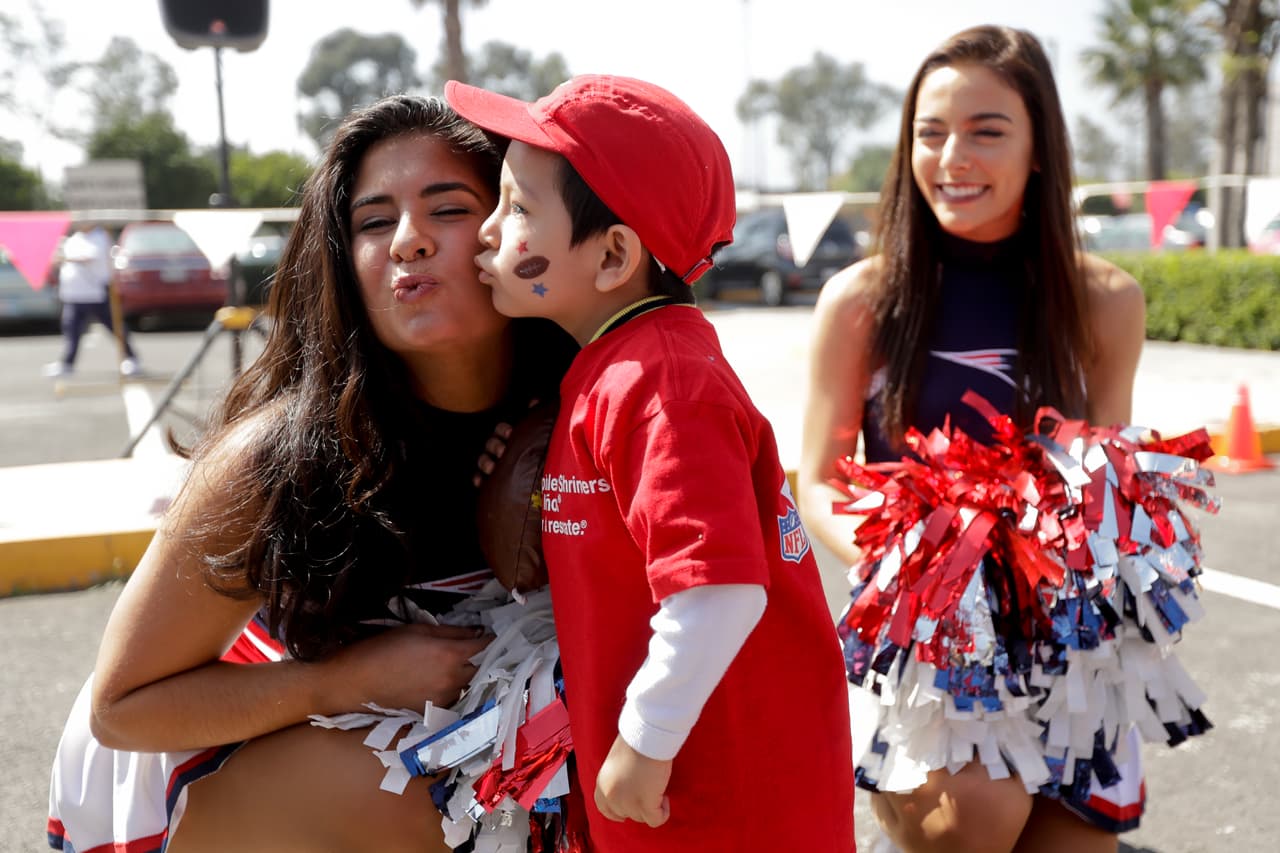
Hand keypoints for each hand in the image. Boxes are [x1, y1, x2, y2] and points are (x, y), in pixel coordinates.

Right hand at [323, 623, 491, 711]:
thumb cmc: (382, 649)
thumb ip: (451, 632)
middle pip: (482, 669)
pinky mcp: (432, 712)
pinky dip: (455, 689)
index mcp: (449, 655)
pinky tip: (447, 681)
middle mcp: (452, 680)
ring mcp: (443, 699)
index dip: (493, 640)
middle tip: (484, 650)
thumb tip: (478, 633)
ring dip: (472, 676)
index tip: (496, 634)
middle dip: (486, 659)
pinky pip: (454, 698)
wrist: (354, 683)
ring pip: (469, 686)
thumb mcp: (417, 630)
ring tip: (465, 665)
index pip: (486, 647)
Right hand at [472, 398, 542, 486]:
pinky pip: (478, 478)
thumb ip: (534, 417)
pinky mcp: (488, 480)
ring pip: (483, 459)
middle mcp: (497, 448)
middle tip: (502, 451)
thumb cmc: (532, 450)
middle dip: (495, 446)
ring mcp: (491, 463)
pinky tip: (480, 482)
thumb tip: (535, 402)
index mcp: (508, 437)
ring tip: (492, 468)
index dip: (503, 430)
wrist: (532, 480)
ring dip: (486, 462)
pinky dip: (478, 479)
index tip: (511, 433)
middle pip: (491, 443)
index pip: (501, 429)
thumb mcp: (534, 434)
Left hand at [593, 734, 671, 827]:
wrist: (647, 735)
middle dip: (637, 806)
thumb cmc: (635, 741)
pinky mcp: (645, 803)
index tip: (625, 813)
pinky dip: (663, 813)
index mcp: (603, 783)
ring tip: (659, 790)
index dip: (616, 812)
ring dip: (652, 807)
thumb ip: (617, 779)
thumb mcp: (616, 763)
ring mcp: (627, 801)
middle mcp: (611, 795)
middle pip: (625, 813)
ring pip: (640, 817)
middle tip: (649, 792)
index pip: (604, 808)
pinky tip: (666, 798)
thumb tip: (629, 789)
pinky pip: (655, 820)